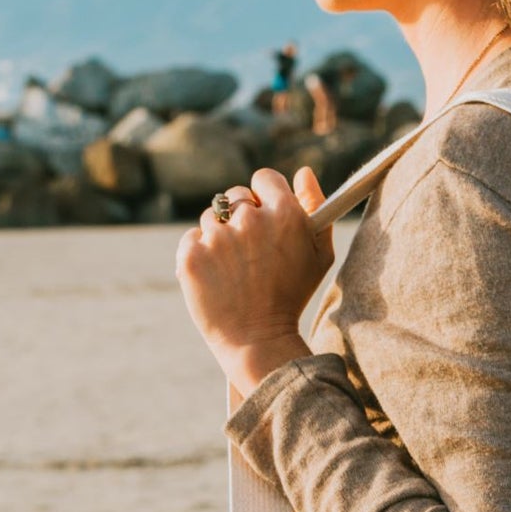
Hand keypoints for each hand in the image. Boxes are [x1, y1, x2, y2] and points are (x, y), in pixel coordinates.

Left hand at [177, 166, 329, 396]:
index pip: (265, 178)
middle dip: (241, 216)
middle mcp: (250, 219)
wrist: (258, 340)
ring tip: (233, 269)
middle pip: (236, 195)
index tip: (265, 216)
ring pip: (212, 217)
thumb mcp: (318, 255)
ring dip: (219, 236)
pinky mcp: (192, 255)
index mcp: (285, 213)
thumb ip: (316, 208)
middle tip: (249, 251)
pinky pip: (191, 238)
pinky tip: (215, 276)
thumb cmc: (292, 297)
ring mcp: (218, 237)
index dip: (265, 197)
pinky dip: (199, 254)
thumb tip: (304, 171)